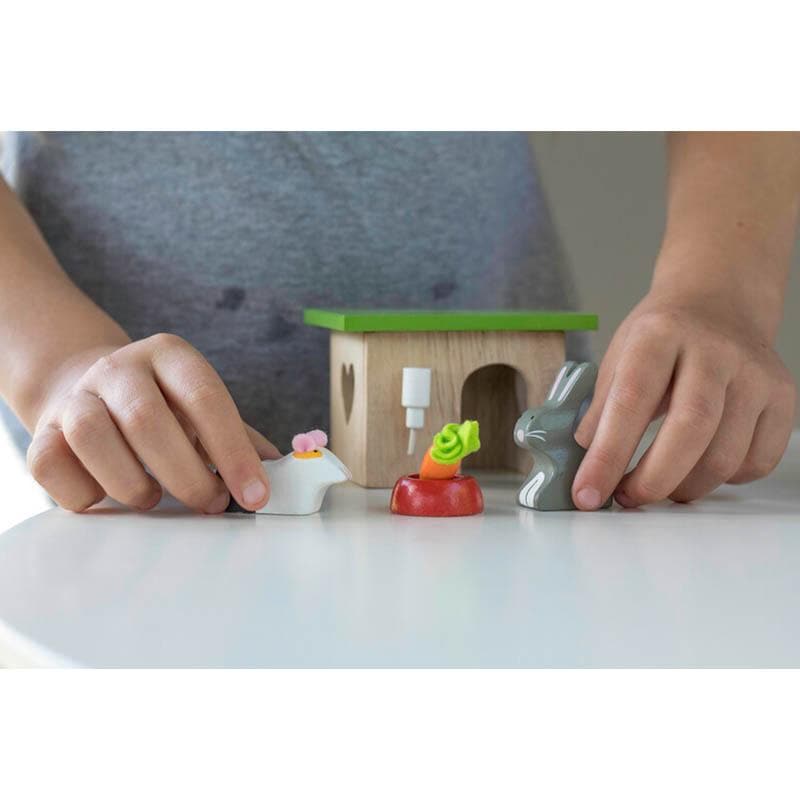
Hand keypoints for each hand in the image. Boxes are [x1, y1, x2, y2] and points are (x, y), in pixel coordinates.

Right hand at [27, 334, 279, 512]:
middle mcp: (120, 368)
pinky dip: (86, 493)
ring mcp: (76, 397)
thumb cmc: (163, 408)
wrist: (89, 388)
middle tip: (210, 503)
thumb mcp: (204, 411)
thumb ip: (240, 439)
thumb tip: (283, 473)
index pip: (206, 398)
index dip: (233, 452)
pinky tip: (109, 496)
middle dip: (188, 476)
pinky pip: (51, 465)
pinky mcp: (41, 432)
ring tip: (156, 499)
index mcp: (171, 356)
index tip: (255, 495)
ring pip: (94, 439)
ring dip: (134, 484)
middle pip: (148, 420)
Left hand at [572, 288, 795, 508]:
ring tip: (657, 487)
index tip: (587, 493)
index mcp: (660, 335)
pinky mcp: (783, 398)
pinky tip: (698, 469)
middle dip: (652, 480)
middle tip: (626, 498)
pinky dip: (723, 481)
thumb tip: (585, 460)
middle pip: (689, 429)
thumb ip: (600, 407)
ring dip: (684, 487)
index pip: (631, 401)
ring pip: (726, 455)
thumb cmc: (662, 337)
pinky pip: (757, 461)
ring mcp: (754, 374)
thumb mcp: (618, 356)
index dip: (607, 455)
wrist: (719, 302)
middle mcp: (714, 351)